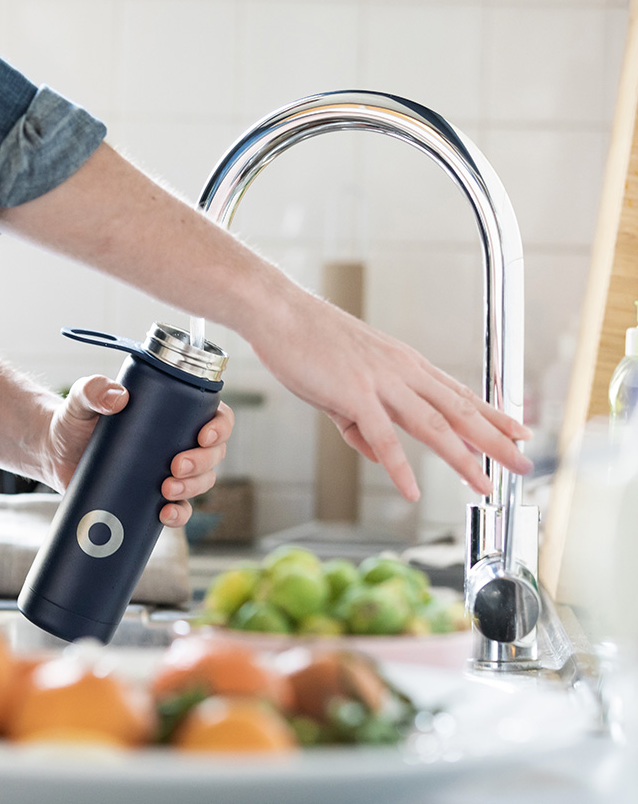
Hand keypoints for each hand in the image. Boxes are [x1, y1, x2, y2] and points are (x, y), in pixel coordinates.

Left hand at [43, 374, 234, 527]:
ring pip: (202, 482)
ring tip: (166, 490)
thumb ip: (93, 390)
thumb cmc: (74, 419)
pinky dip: (179, 515)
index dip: (220, 427)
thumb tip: (117, 397)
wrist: (54, 453)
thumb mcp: (81, 399)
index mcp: (174, 412)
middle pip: (214, 454)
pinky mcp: (152, 497)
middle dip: (203, 463)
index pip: (215, 415)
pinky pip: (179, 509)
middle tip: (175, 466)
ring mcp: (168, 471)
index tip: (203, 436)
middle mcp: (178, 442)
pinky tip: (165, 515)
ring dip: (193, 488)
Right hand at [241, 278, 532, 500]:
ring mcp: (381, 381)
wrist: (279, 312)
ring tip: (483, 485)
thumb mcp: (341, 385)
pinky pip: (383, 438)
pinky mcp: (354, 394)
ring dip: (462, 458)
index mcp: (403, 364)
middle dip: (496, 440)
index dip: (492, 414)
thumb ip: (360, 422)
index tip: (518, 430)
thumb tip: (375, 453)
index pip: (458, 393)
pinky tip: (411, 490)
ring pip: (433, 426)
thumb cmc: (306, 342)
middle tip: (524, 463)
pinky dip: (399, 467)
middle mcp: (402, 371)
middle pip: (460, 410)